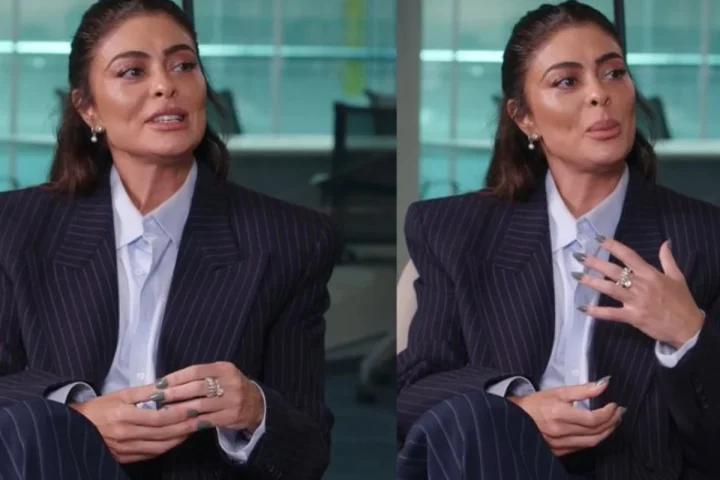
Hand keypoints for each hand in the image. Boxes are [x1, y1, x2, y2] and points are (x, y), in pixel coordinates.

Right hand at [69, 385, 197, 463]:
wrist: (73, 428)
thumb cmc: (98, 408)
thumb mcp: (120, 395)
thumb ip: (144, 392)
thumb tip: (167, 386)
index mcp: (125, 417)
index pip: (159, 418)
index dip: (180, 414)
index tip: (196, 408)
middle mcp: (126, 436)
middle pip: (163, 434)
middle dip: (186, 427)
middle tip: (203, 420)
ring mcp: (125, 450)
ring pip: (159, 447)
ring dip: (179, 439)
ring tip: (194, 429)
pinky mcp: (124, 458)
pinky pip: (150, 455)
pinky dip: (166, 447)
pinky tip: (176, 439)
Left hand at [152, 361, 264, 433]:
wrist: (256, 404)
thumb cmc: (230, 387)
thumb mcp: (221, 374)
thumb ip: (200, 376)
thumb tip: (169, 383)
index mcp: (224, 368)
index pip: (195, 371)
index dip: (176, 377)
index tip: (159, 383)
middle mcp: (230, 382)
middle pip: (196, 388)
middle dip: (173, 393)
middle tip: (156, 398)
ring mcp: (232, 400)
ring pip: (199, 405)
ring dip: (178, 409)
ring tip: (163, 412)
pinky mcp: (231, 416)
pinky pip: (206, 420)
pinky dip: (190, 422)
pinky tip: (178, 423)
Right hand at [509, 379, 623, 456]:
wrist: (514, 418)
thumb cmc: (534, 403)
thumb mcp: (557, 392)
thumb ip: (582, 390)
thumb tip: (604, 384)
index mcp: (559, 414)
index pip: (593, 418)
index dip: (608, 413)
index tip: (614, 405)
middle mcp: (560, 432)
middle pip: (596, 431)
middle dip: (612, 422)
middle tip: (618, 412)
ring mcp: (559, 444)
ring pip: (592, 442)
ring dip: (606, 432)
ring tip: (612, 422)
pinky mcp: (559, 452)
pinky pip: (582, 448)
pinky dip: (593, 439)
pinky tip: (598, 432)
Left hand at [575, 238, 703, 348]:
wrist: (688, 327)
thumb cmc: (682, 301)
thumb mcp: (677, 277)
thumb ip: (667, 259)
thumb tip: (665, 242)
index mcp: (650, 274)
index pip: (628, 255)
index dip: (612, 246)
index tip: (597, 239)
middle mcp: (641, 285)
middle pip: (614, 271)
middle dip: (595, 263)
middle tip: (579, 257)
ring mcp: (636, 301)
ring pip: (610, 288)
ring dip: (592, 282)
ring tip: (577, 276)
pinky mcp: (633, 317)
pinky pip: (611, 313)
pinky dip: (597, 311)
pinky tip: (583, 308)